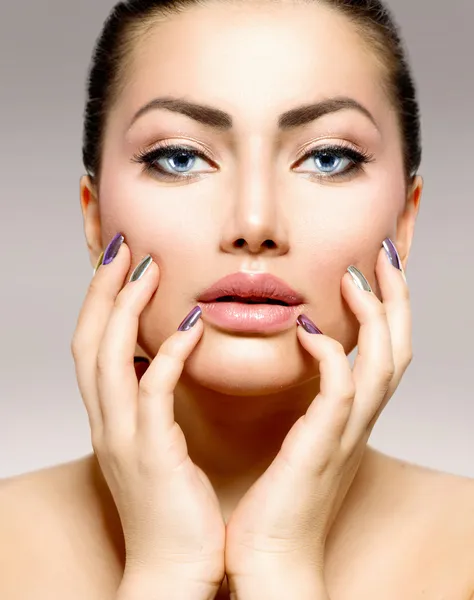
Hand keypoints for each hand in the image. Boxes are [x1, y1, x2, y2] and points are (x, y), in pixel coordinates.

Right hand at [72, 236, 224, 597]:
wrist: (174, 569)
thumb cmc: (172, 506)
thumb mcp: (155, 446)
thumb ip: (151, 404)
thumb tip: (159, 363)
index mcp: (112, 418)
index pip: (95, 346)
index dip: (103, 302)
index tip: (123, 264)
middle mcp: (108, 422)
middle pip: (90, 340)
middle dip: (102, 290)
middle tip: (123, 247)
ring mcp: (125, 437)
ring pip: (110, 357)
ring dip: (125, 307)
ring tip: (147, 268)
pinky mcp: (152, 453)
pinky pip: (153, 392)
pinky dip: (167, 354)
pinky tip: (190, 324)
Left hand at [225, 241, 410, 593]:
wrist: (271, 557)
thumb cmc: (278, 499)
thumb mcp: (299, 439)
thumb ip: (306, 401)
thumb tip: (295, 360)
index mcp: (349, 416)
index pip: (382, 348)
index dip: (385, 306)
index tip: (370, 267)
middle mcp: (358, 420)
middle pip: (397, 345)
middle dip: (395, 296)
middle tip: (382, 252)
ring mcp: (345, 433)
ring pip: (383, 361)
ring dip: (376, 314)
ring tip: (358, 273)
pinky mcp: (322, 446)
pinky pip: (341, 391)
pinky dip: (333, 355)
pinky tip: (311, 329)